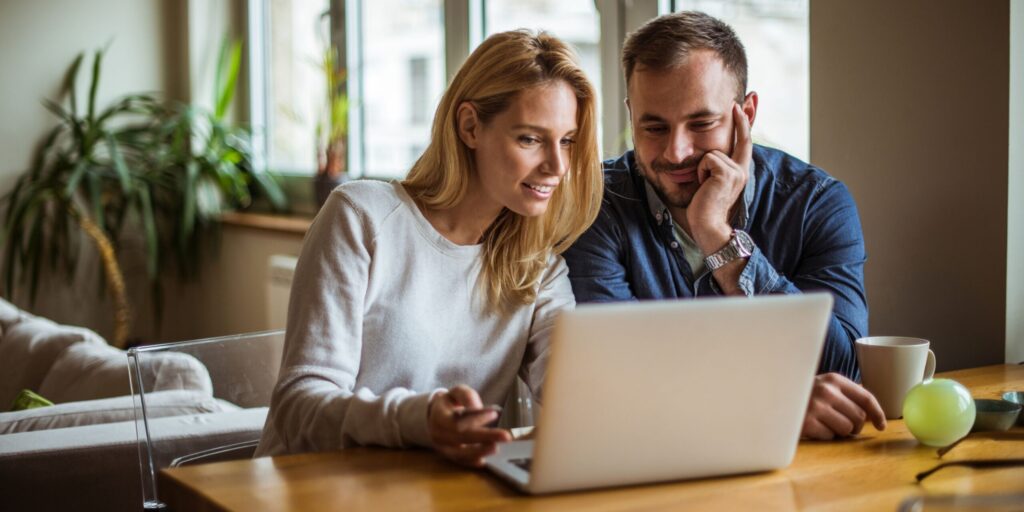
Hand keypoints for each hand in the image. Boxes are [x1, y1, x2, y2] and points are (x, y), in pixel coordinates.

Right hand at [427, 384, 511, 466]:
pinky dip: (473, 461)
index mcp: (439, 416)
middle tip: (506, 436)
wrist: (434, 416)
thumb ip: (466, 396)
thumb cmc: (449, 403)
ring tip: (496, 447)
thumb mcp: (455, 393)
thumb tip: (477, 408)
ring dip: (480, 451)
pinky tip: (485, 460)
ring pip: (460, 454)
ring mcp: (443, 447)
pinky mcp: (449, 456)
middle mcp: (438, 434)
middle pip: (462, 438)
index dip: (476, 418)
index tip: (494, 413)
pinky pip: (461, 461)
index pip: (457, 420)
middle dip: (484, 437)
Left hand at [687, 103, 752, 254]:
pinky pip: (707, 159)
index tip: (743, 106)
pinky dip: (700, 171)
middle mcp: (742, 170)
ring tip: (704, 185)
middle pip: (740, 138)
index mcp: (739, 172)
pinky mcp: (727, 172)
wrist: (708, 226)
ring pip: (712, 152)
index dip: (745, 124)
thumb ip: (712, 167)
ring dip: (702, 167)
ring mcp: (737, 171)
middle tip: (740, 100)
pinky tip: (704, 186)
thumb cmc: (704, 208)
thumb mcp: (709, 183)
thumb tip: (707, 155)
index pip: (744, 144)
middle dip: (742, 118)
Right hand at [802, 373, 886, 439]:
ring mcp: (816, 407)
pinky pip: (830, 436)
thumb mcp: (823, 386)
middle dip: (855, 425)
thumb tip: (871, 413)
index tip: (881, 425)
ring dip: (839, 431)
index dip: (877, 413)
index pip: (865, 397)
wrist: (772, 397)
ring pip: (847, 429)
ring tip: (825, 424)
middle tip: (841, 424)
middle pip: (859, 417)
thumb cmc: (803, 395)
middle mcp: (827, 391)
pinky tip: (813, 426)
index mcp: (834, 379)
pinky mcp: (807, 423)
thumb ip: (845, 394)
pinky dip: (824, 435)